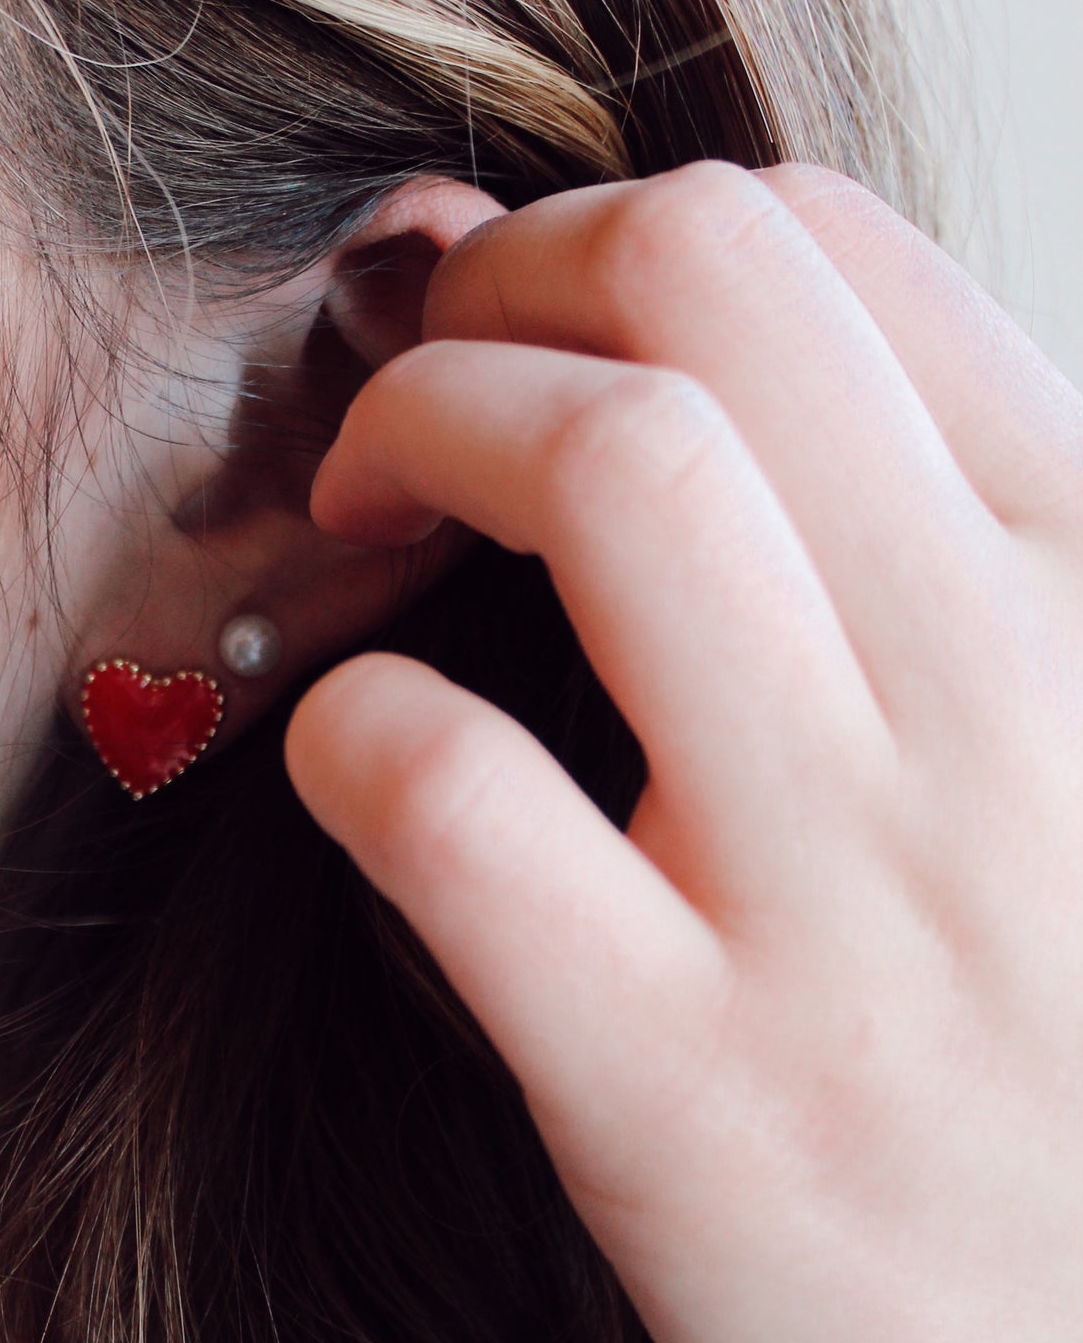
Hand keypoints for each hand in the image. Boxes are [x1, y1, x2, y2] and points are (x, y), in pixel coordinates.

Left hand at [286, 163, 1082, 1342]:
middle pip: (710, 283)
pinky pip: (453, 797)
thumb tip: (742, 438)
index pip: (843, 253)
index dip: (619, 233)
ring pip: (609, 470)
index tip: (521, 318)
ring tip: (343, 530)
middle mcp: (1000, 713)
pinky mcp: (695, 1109)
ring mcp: (852, 904)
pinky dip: (347, 729)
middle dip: (500, 279)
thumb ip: (976, 605)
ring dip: (412, 439)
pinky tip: (350, 766)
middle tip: (407, 388)